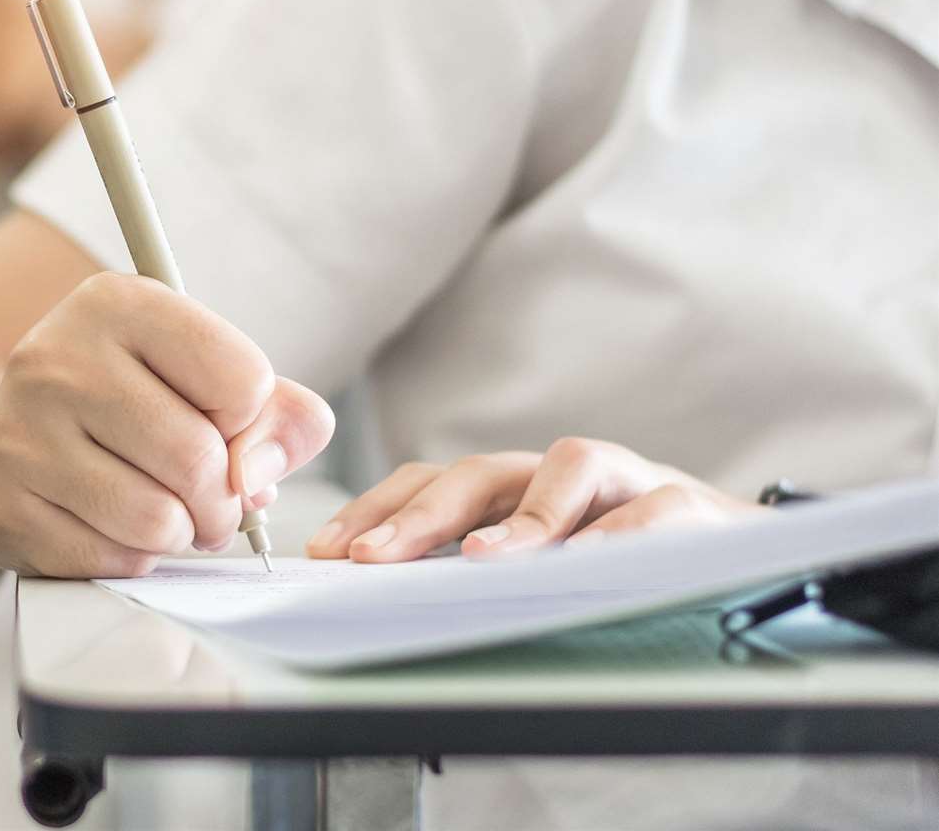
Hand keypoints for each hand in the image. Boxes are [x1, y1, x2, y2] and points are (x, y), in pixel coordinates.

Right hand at [0, 273, 334, 576]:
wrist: (5, 437)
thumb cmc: (127, 403)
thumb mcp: (202, 375)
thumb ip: (277, 413)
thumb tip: (259, 476)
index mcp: (117, 302)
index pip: (241, 378)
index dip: (249, 419)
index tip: (221, 423)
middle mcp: (58, 357)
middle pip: (199, 458)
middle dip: (224, 499)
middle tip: (212, 502)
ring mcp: (20, 433)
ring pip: (158, 520)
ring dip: (182, 533)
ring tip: (167, 514)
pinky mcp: (1, 506)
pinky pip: (112, 559)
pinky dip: (134, 558)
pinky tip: (115, 527)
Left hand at [305, 437, 764, 562]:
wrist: (739, 552)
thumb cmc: (622, 562)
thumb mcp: (540, 567)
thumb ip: (475, 572)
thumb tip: (386, 598)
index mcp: (514, 487)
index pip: (429, 482)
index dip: (376, 508)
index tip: (326, 550)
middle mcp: (558, 473)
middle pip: (478, 472)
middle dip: (418, 515)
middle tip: (371, 557)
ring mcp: (624, 478)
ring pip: (567, 468)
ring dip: (520, 517)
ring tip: (478, 562)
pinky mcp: (687, 504)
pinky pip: (651, 509)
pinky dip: (617, 534)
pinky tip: (585, 564)